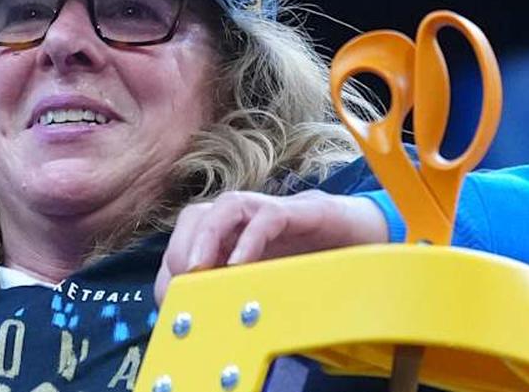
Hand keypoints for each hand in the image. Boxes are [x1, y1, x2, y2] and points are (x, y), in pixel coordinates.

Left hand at [154, 190, 387, 303]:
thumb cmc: (306, 258)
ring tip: (199, 269)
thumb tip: (201, 322)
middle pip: (196, 216)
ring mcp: (271, 211)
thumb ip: (234, 292)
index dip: (170, 266)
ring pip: (227, 206)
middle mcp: (246, 218)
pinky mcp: (300, 212)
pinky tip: (241, 264)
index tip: (169, 300)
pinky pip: (269, 217)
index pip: (185, 239)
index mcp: (231, 233)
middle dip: (181, 249)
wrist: (360, 236)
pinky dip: (251, 237)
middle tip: (182, 285)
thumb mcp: (263, 280)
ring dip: (206, 236)